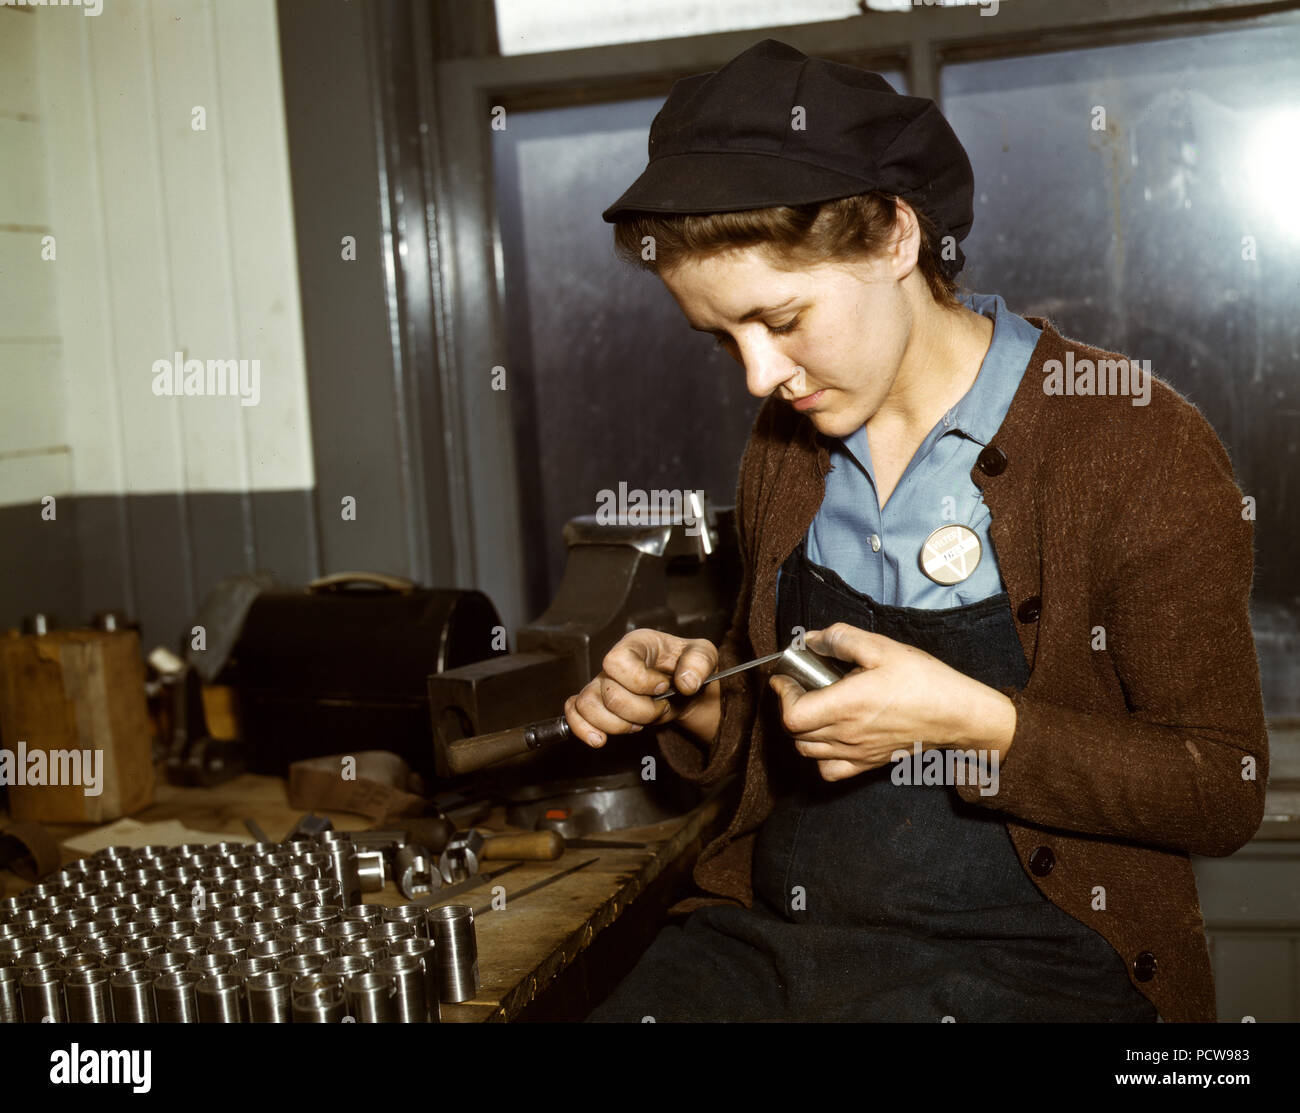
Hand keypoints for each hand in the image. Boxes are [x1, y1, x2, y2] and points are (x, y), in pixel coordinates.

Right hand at [564, 630, 719, 747]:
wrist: (685, 687)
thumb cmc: (688, 665)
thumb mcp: (705, 655)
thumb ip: (699, 663)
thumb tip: (686, 682)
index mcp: (636, 644)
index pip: (617, 661)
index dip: (640, 681)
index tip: (664, 686)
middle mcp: (614, 663)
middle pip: (608, 693)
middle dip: (640, 711)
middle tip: (661, 708)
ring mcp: (602, 683)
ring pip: (588, 706)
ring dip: (618, 725)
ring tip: (639, 724)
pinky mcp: (597, 703)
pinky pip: (574, 712)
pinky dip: (583, 728)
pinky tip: (600, 739)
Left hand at [768, 623, 1016, 781]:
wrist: (957, 714)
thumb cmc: (923, 680)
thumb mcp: (882, 647)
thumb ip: (841, 639)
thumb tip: (810, 639)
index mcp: (846, 706)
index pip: (792, 716)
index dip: (782, 695)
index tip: (785, 677)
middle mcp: (847, 735)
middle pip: (795, 732)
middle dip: (789, 705)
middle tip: (800, 684)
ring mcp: (857, 753)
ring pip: (807, 751)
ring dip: (801, 730)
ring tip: (814, 707)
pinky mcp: (868, 763)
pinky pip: (829, 769)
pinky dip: (820, 755)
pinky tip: (830, 735)